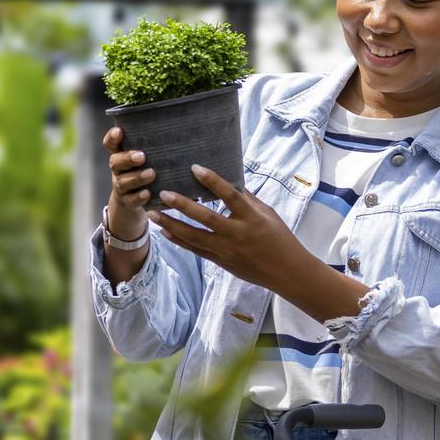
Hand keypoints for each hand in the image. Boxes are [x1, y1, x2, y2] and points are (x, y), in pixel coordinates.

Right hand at [102, 126, 154, 240]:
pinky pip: (131, 200)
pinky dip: (139, 197)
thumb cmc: (146, 173)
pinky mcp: (128, 202)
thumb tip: (186, 135)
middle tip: (142, 156)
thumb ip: (156, 148)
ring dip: (137, 177)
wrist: (134, 202)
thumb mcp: (147, 159)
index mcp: (122, 155)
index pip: (111, 144)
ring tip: (151, 174)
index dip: (112, 137)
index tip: (120, 131)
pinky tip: (148, 193)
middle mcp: (119, 170)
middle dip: (128, 158)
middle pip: (115, 162)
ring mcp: (122, 187)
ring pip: (123, 182)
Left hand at [147, 164, 310, 291]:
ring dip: (172, 225)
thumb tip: (231, 180)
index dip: (212, 181)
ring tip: (153, 215)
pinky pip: (196, 250)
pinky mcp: (221, 262)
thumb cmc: (279, 238)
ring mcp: (227, 250)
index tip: (195, 168)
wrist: (286, 272)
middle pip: (205, 218)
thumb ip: (247, 199)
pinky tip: (165, 232)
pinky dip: (179, 241)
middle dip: (182, 206)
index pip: (229, 195)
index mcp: (251, 218)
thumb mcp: (268, 214)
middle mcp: (237, 234)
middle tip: (163, 193)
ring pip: (194, 237)